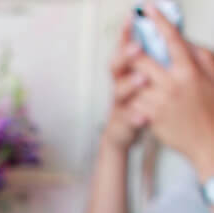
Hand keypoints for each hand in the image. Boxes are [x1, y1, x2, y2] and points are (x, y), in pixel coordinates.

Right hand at [103, 20, 146, 151]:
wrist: (120, 133)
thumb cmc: (135, 101)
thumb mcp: (139, 77)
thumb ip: (145, 60)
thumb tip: (157, 35)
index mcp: (124, 71)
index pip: (122, 48)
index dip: (125, 33)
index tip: (131, 17)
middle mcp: (118, 84)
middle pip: (116, 67)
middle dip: (125, 56)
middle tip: (137, 47)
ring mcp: (118, 103)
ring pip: (120, 92)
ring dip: (130, 85)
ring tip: (142, 79)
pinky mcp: (121, 123)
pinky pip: (127, 119)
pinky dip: (134, 118)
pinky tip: (143, 117)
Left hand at [130, 5, 213, 179]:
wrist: (209, 142)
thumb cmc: (213, 106)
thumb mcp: (213, 74)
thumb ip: (198, 53)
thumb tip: (181, 38)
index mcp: (190, 70)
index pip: (171, 39)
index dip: (158, 20)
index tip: (146, 7)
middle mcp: (173, 84)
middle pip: (142, 59)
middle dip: (132, 50)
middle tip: (129, 45)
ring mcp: (160, 103)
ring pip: (133, 82)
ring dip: (129, 74)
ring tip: (130, 71)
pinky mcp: (152, 119)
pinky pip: (133, 102)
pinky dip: (131, 96)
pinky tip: (134, 93)